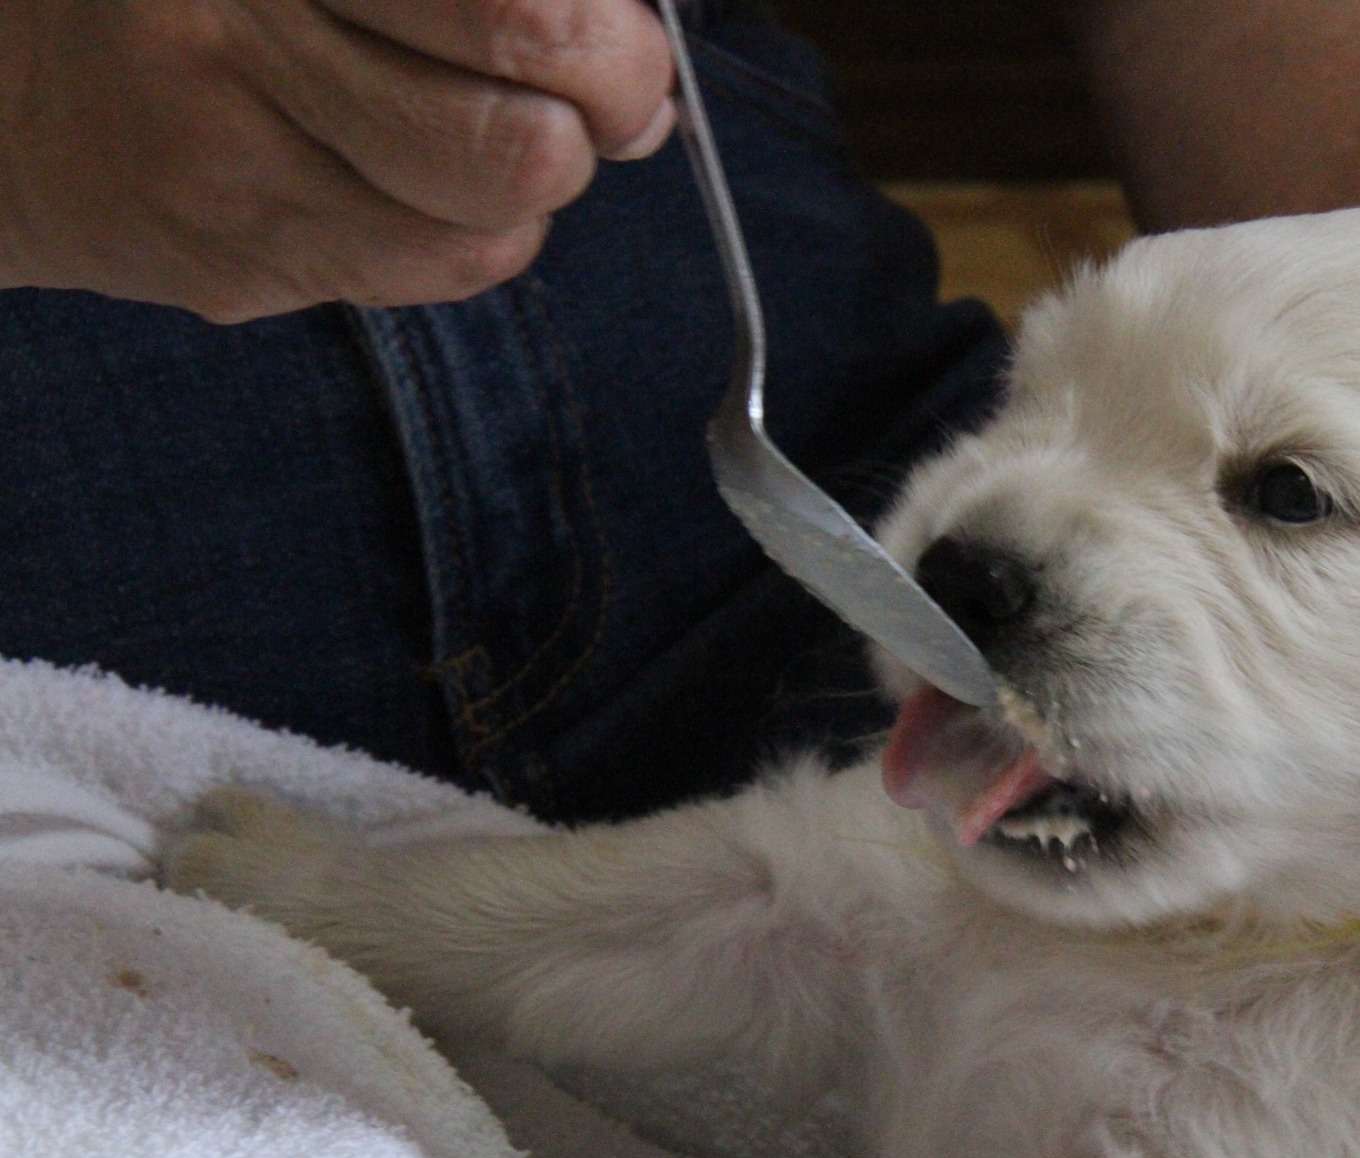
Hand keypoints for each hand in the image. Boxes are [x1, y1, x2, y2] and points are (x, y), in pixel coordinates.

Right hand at [0, 0, 674, 320]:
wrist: (9, 80)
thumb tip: (639, 73)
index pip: (518, 9)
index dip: (611, 44)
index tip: (615, 39)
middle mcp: (244, 31)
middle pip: (523, 134)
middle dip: (600, 119)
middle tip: (591, 96)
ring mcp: (233, 157)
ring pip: (494, 224)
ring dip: (533, 186)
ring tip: (483, 132)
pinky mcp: (238, 259)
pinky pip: (434, 273)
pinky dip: (470, 235)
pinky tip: (418, 183)